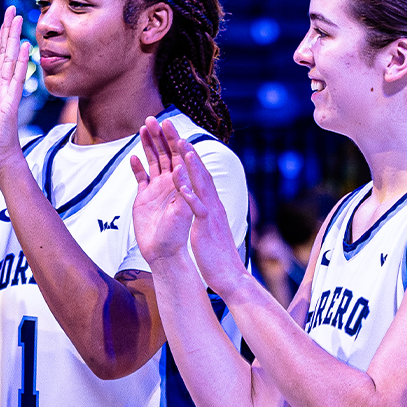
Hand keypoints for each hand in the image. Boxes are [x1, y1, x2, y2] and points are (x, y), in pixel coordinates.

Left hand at [0, 7, 32, 172]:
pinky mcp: (11, 102)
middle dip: (8, 31)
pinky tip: (25, 48)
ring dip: (14, 40)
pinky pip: (16, 79)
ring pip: (11, 61)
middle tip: (11, 9)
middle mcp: (4, 85)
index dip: (0, 38)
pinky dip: (21, 63)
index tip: (4, 19)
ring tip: (18, 20)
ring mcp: (9, 92)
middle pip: (6, 53)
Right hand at [128, 118, 192, 265]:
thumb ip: (181, 189)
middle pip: (166, 154)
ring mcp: (157, 189)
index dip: (174, 139)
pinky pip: (140, 178)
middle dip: (160, 136)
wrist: (162, 253)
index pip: (180, 156)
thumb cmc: (175, 235)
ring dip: (148, 145)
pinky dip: (137, 167)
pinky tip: (133, 158)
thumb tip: (179, 167)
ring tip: (143, 128)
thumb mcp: (181, 211)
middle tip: (151, 118)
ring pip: (153, 161)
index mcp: (182, 184)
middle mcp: (171, 183)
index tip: (168, 124)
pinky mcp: (144, 198)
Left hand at [164, 124, 253, 295]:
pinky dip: (190, 194)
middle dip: (189, 152)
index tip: (181, 142)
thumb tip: (203, 206)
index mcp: (212, 204)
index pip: (202, 176)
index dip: (191, 159)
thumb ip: (206, 214)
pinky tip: (180, 183)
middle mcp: (214, 204)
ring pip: (201, 184)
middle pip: (201, 173)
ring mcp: (211, 214)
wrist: (229, 274)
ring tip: (181, 146)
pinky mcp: (206, 227)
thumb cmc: (217, 254)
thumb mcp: (210, 228)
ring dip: (191, 165)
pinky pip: (197, 208)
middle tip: (178, 132)